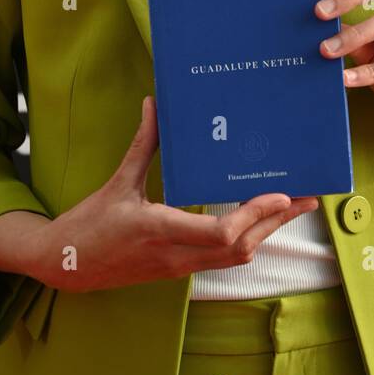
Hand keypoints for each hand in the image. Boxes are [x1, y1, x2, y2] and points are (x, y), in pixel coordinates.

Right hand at [28, 96, 319, 293]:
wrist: (66, 266)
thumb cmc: (89, 223)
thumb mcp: (118, 182)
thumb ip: (143, 144)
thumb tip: (155, 103)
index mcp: (160, 230)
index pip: (221, 233)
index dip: (254, 215)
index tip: (279, 194)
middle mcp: (177, 255)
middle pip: (241, 248)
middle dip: (277, 222)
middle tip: (307, 196)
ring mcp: (180, 267)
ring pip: (237, 257)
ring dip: (267, 232)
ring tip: (292, 206)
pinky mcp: (179, 270)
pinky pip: (223, 259)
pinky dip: (247, 239)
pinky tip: (259, 221)